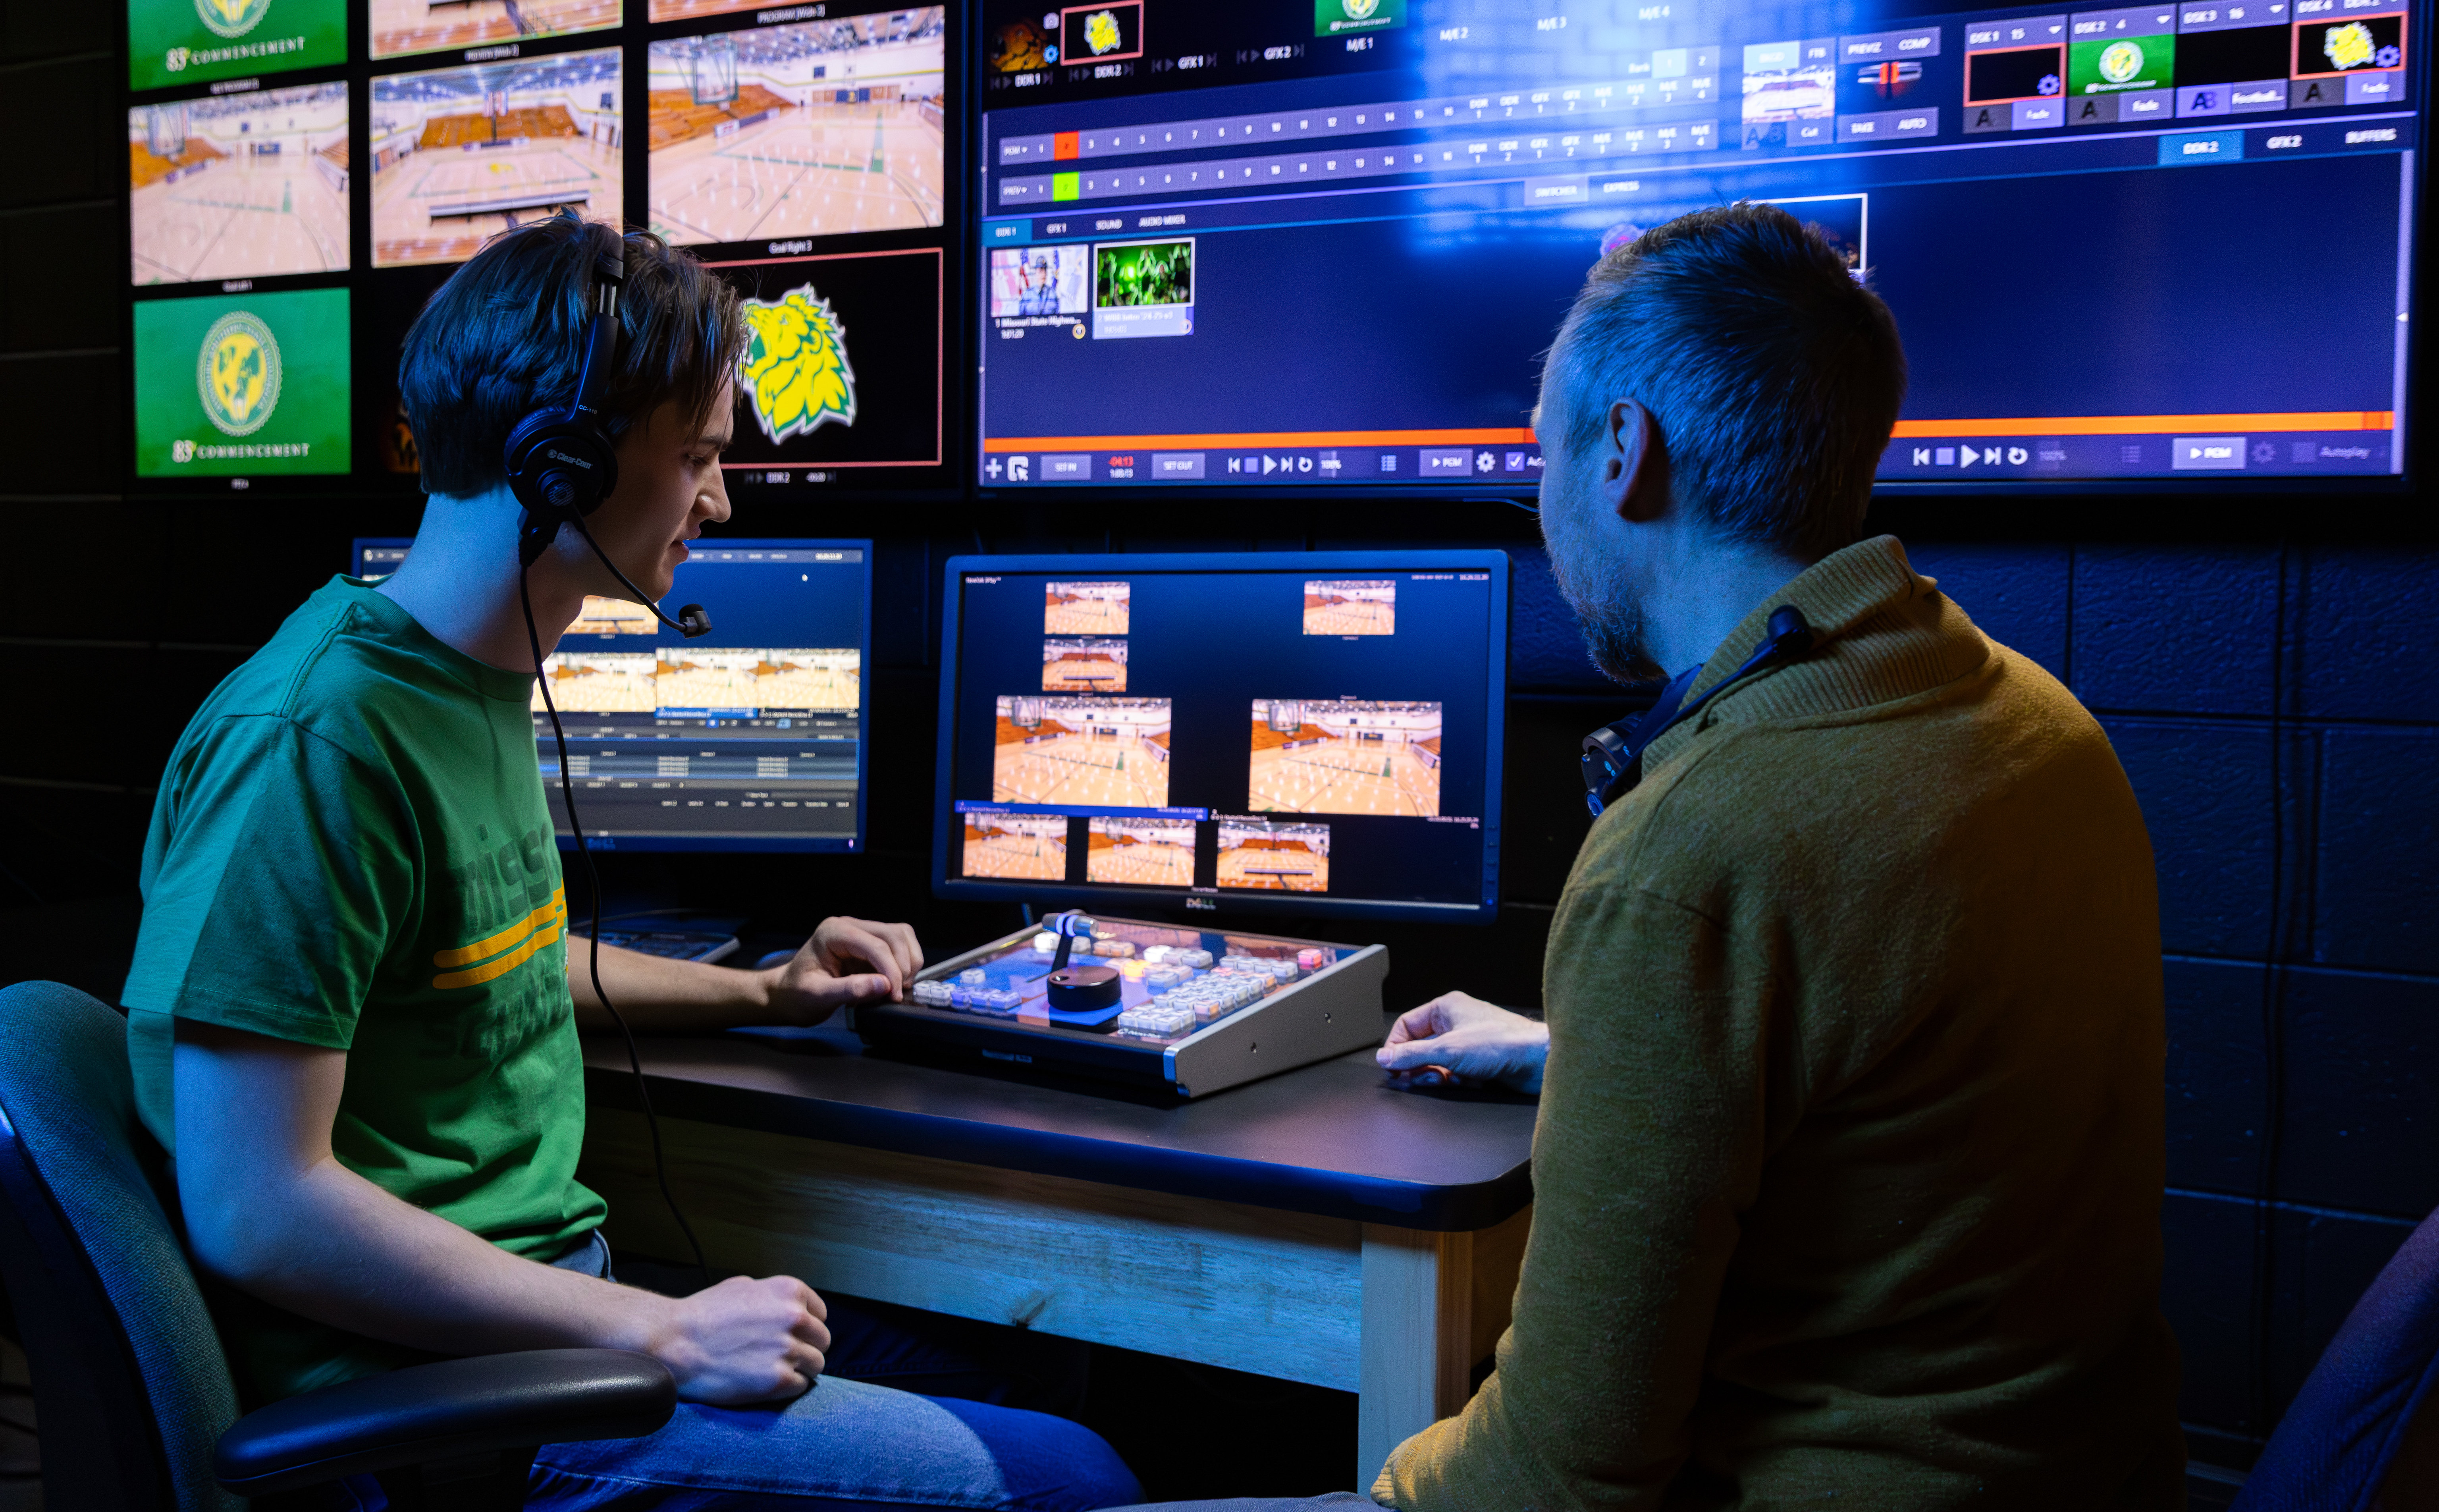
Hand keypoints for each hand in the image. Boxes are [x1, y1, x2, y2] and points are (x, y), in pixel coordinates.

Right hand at [647, 1274, 830, 1404]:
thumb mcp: (743, 1287)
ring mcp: (787, 1349)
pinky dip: (786, 1387)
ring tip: (772, 1370)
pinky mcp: (778, 1380)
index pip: (820, 1314)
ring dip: (798, 1370)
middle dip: (806, 1349)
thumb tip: (792, 1308)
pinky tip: (765, 1383)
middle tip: (782, 1357)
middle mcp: (794, 1317)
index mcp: (789, 1291)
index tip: (793, 1337)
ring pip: (816, 1365)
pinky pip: (800, 1386)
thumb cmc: (703, 1314)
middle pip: (821, 1341)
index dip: (806, 1328)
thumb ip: (773, 1296)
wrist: (674, 1341)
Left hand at [762, 916, 925, 1020]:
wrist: (788, 994)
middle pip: (893, 934)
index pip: (874, 944)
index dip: (891, 969)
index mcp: (833, 932)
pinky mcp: (870, 943)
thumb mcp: (818, 996)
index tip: (895, 994)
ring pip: (901, 934)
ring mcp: (861, 932)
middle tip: (898, 992)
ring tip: (900, 986)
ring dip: (908, 960)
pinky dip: (905, 961)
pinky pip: (898, 944)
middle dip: (902, 964)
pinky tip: (897, 980)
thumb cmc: (797, 994)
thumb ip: (850, 989)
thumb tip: (884, 985)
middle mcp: (849, 925)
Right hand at [1377, 992, 1548, 1092]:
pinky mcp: (1480, 1062)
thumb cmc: (1502, 1044)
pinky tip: (1462, 1081)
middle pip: (1420, 1046)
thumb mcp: (1447, 1051)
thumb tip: (1385, 1057)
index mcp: (1446, 1008)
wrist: (1539, 1060)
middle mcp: (1456, 1022)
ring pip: (1437, 1062)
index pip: (1407, 1024)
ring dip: (1436, 1074)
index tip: (1392, 1067)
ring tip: (1442, 1080)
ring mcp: (1468, 1043)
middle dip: (1417, 1065)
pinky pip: (1454, 1072)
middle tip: (1414, 1079)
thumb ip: (1411, 1055)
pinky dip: (1454, 1079)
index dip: (1396, 1046)